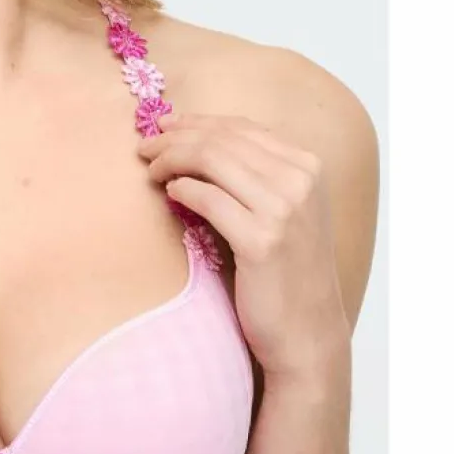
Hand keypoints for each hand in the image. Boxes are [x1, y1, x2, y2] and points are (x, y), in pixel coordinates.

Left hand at [138, 113, 350, 381]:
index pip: (243, 128)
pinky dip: (183, 190)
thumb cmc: (286, 273)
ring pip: (212, 160)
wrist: (307, 331)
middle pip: (223, 139)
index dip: (198, 121)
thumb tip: (198, 143)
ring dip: (172, 158)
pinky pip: (209, 199)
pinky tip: (169, 193)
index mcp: (308, 167)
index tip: (165, 125)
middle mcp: (300, 181)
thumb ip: (255, 177)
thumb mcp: (283, 212)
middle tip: (145, 145)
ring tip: (150, 168)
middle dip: (176, 136)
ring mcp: (284, 210)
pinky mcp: (262, 241)